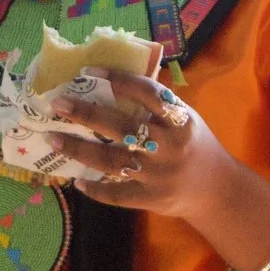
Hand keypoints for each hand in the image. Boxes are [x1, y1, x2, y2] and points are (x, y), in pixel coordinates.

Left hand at [48, 72, 236, 221]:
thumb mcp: (186, 118)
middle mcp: (168, 146)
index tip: (88, 71)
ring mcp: (158, 175)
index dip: (118, 80)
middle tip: (58, 103)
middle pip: (120, 127)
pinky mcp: (151, 198)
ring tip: (53, 137)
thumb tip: (118, 77)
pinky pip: (117, 194)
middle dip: (86, 113)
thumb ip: (158, 103)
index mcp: (179, 120)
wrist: (217, 189)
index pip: (147, 93)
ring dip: (78, 149)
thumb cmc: (194, 146)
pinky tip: (76, 181)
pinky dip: (95, 189)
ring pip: (110, 160)